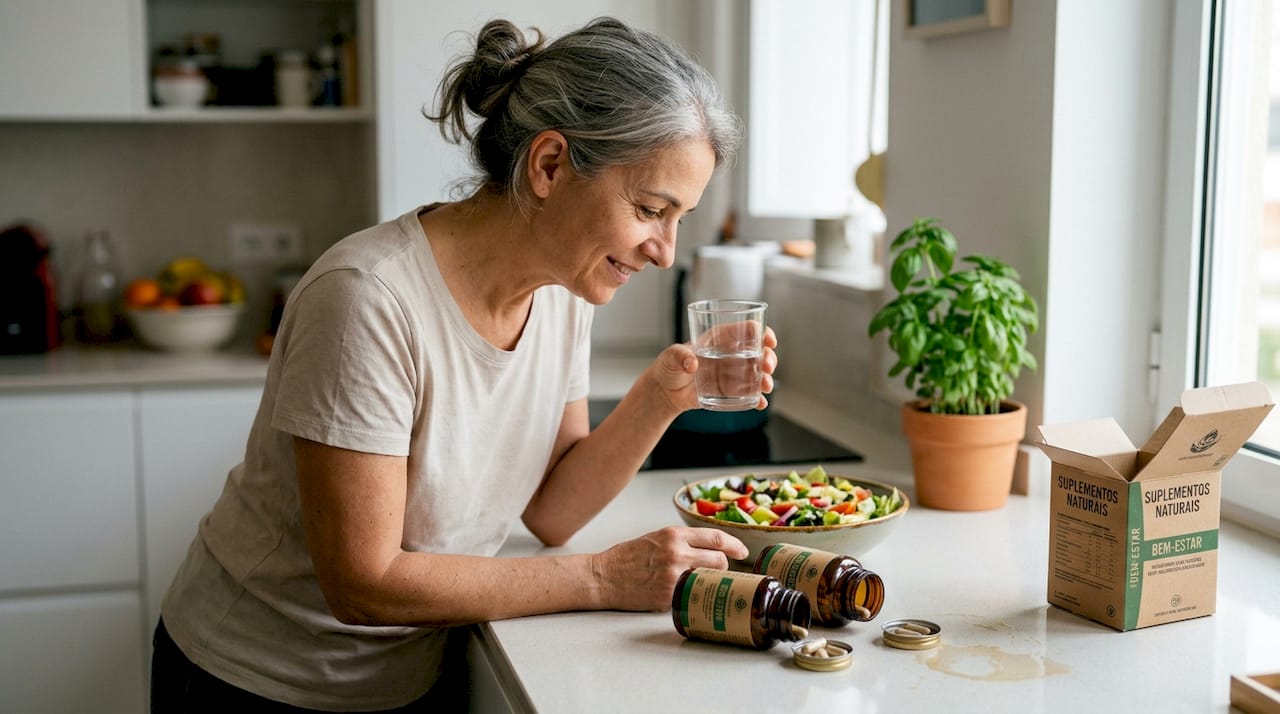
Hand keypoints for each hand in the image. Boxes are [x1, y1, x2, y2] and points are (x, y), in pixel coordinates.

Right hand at [591, 526, 748, 610]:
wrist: (603, 576)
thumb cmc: (626, 558)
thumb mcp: (655, 539)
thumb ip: (681, 542)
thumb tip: (707, 550)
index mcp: (673, 535)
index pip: (715, 537)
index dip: (734, 545)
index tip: (743, 552)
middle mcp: (676, 552)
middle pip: (719, 559)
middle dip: (724, 567)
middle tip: (721, 573)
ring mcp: (673, 575)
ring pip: (710, 579)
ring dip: (712, 582)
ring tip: (705, 585)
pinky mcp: (667, 595)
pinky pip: (692, 596)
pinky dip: (694, 596)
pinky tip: (690, 597)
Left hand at [649, 326, 777, 412]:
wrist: (665, 391)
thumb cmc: (668, 367)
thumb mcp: (670, 356)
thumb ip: (679, 356)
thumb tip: (691, 363)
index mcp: (719, 339)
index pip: (746, 329)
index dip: (761, 332)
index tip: (768, 340)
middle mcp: (730, 354)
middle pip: (758, 351)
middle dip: (769, 357)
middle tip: (767, 367)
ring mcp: (732, 373)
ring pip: (758, 373)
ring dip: (767, 379)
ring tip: (766, 387)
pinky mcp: (730, 391)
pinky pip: (749, 394)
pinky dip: (757, 399)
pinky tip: (761, 403)